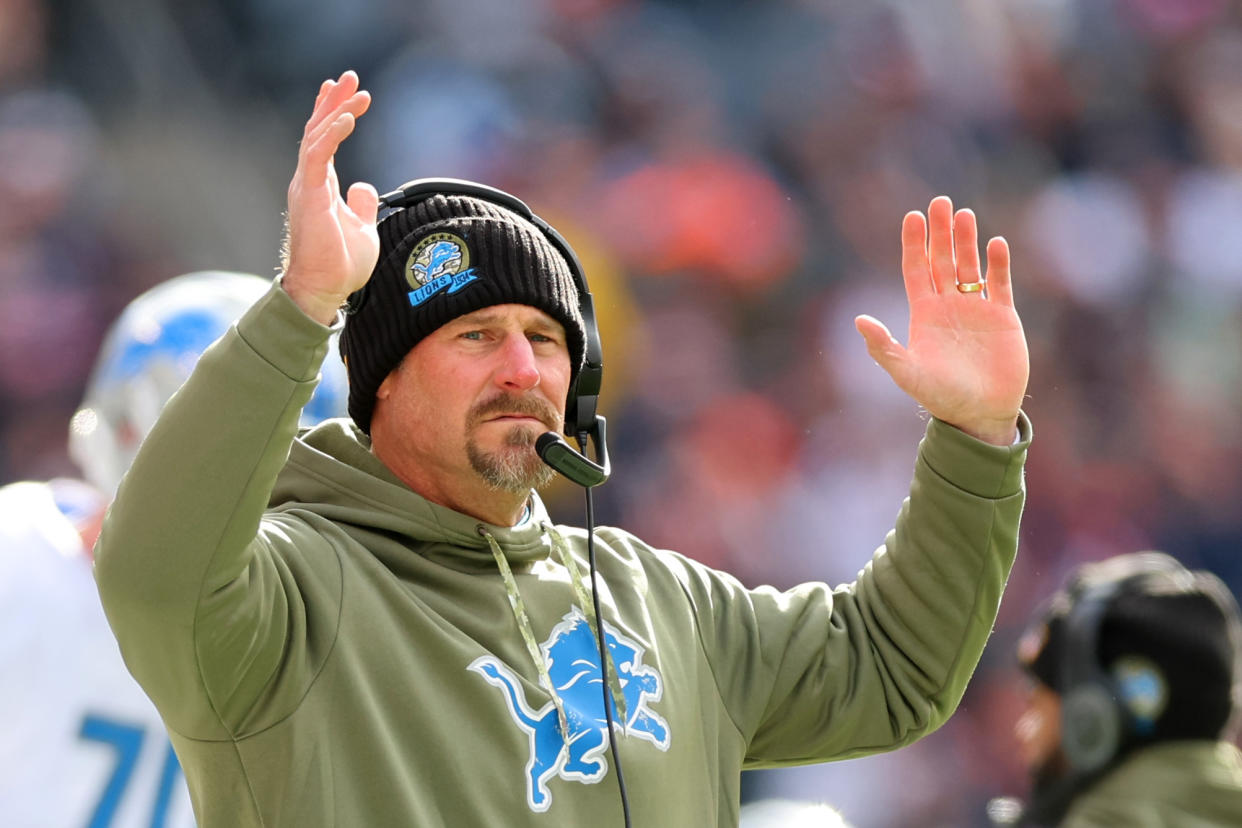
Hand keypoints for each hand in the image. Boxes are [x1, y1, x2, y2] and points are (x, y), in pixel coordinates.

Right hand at [282, 70, 379, 324]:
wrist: (324, 290)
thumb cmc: (340, 265)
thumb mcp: (361, 228)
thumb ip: (361, 205)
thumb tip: (365, 186)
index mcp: (320, 185)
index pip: (324, 140)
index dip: (334, 112)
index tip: (348, 91)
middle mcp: (309, 180)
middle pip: (319, 130)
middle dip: (334, 101)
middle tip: (350, 76)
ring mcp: (306, 186)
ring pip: (317, 136)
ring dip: (336, 110)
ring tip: (355, 90)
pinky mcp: (309, 195)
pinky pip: (318, 155)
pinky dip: (332, 133)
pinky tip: (348, 117)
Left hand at [855, 196, 1028, 445]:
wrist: (978, 414)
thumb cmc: (939, 396)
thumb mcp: (907, 372)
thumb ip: (883, 347)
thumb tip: (858, 319)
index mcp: (923, 314)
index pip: (916, 269)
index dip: (913, 243)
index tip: (912, 216)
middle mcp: (948, 306)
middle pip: (942, 260)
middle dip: (940, 232)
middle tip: (939, 202)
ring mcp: (976, 309)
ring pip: (969, 266)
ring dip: (967, 241)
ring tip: (964, 214)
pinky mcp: (1003, 317)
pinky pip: (999, 283)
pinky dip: (997, 264)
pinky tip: (995, 243)